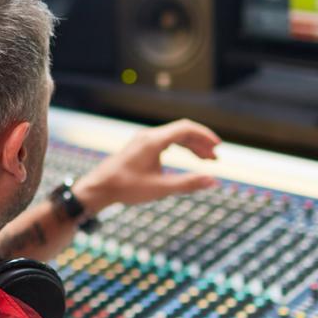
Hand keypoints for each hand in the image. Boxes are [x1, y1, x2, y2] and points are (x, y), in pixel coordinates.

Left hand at [72, 119, 219, 214]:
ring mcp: (143, 140)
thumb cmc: (126, 188)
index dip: (204, 136)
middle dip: (201, 143)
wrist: (99, 188)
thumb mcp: (160, 188)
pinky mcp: (140, 146)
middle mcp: (148, 136)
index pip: (185, 129)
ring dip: (191, 146)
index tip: (218, 147)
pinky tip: (187, 157)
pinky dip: (180, 147)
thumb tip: (213, 181)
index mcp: (153, 141)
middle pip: (182, 131)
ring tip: (206, 160)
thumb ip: (188, 183)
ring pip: (174, 136)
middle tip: (215, 158)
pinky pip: (165, 140)